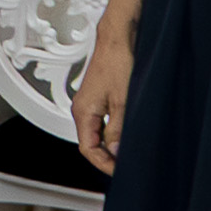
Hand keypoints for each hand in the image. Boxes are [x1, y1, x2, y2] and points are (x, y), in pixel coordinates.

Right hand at [72, 41, 127, 172]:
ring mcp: (91, 103)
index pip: (87, 148)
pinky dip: (113, 132)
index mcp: (83, 112)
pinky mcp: (100, 98)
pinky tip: (126, 134)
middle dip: (107, 157)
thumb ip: (118, 131)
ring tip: (128, 152)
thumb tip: (115, 152)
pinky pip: (103, 122)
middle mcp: (83, 109)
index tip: (119, 171)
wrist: (119, 39)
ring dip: (111, 145)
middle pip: (90, 143)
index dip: (103, 163)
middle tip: (125, 165)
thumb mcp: (123, 102)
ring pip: (97, 133)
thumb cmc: (118, 62)